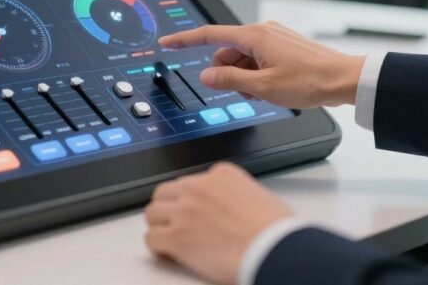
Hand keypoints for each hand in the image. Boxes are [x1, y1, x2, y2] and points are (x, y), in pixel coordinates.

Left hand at [144, 162, 291, 284]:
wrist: (275, 250)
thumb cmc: (276, 230)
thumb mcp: (258, 194)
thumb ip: (235, 193)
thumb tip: (227, 208)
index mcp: (220, 174)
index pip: (190, 181)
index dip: (189, 199)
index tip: (193, 211)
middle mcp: (199, 188)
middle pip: (165, 192)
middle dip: (168, 208)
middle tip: (175, 223)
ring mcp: (185, 211)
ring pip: (153, 213)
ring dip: (159, 225)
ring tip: (170, 238)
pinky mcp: (178, 237)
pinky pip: (151, 238)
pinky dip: (157, 247)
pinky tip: (167, 253)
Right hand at [158, 21, 364, 109]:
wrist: (345, 79)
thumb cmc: (310, 81)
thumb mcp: (263, 87)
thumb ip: (230, 80)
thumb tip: (206, 75)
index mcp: (254, 36)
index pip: (210, 35)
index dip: (185, 40)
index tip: (168, 42)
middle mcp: (262, 32)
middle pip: (227, 52)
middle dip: (228, 73)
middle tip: (247, 92)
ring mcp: (274, 39)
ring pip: (243, 59)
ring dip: (245, 78)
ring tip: (266, 93)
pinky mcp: (283, 47)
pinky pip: (258, 60)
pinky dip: (257, 75)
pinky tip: (273, 88)